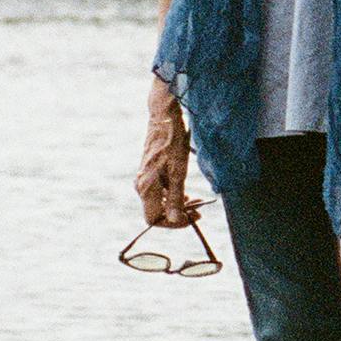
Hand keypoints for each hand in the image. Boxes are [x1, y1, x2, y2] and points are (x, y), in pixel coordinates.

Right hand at [137, 81, 198, 226]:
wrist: (165, 117)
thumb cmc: (172, 142)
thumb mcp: (179, 171)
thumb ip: (177, 197)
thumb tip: (175, 220)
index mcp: (146, 187)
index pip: (153, 219)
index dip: (172, 223)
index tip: (192, 218)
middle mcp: (141, 186)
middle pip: (157, 212)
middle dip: (178, 214)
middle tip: (199, 211)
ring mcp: (144, 179)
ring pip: (160, 203)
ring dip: (178, 205)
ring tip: (197, 201)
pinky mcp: (149, 173)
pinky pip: (160, 192)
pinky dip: (174, 195)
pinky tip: (187, 192)